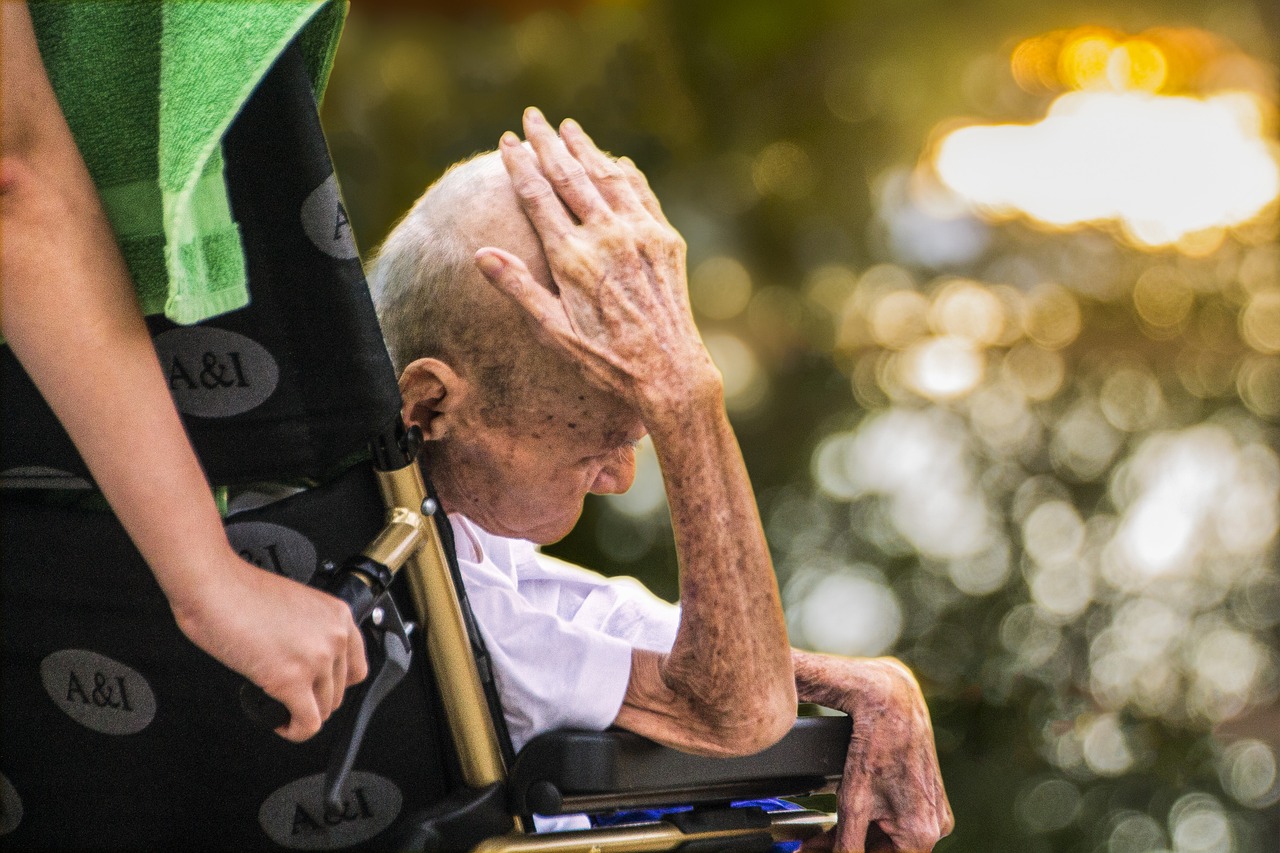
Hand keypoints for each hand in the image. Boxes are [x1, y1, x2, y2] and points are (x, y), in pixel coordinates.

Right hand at [170, 549, 367, 741]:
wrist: (214, 587)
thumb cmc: (240, 592)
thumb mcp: (295, 605)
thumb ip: (311, 631)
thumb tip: (305, 659)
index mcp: (338, 615)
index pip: (356, 666)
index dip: (334, 683)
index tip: (318, 688)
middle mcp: (334, 636)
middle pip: (339, 691)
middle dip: (315, 700)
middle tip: (293, 699)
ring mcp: (316, 659)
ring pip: (323, 710)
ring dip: (302, 715)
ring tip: (282, 709)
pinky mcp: (292, 680)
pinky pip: (307, 723)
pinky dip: (294, 731)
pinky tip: (279, 723)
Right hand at [474, 108, 718, 415]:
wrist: (670, 372)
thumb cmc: (606, 361)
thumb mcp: (553, 332)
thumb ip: (519, 288)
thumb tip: (480, 255)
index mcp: (572, 258)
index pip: (539, 196)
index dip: (521, 165)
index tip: (507, 141)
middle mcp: (607, 237)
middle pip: (571, 176)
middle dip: (548, 143)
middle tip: (532, 116)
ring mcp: (640, 235)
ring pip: (607, 177)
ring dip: (586, 149)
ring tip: (569, 127)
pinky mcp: (666, 240)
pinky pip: (641, 194)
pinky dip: (624, 173)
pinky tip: (615, 161)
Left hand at [796, 654, 952, 852]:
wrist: (891, 698)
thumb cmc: (875, 745)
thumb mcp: (852, 803)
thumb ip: (846, 846)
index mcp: (922, 834)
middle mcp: (937, 825)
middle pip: (885, 851)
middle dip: (849, 847)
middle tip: (815, 844)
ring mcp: (936, 808)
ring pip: (891, 835)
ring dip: (860, 835)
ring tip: (826, 832)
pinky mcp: (930, 794)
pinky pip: (900, 817)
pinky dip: (874, 818)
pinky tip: (851, 813)